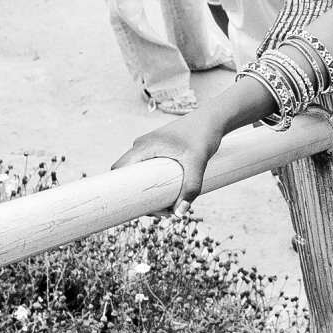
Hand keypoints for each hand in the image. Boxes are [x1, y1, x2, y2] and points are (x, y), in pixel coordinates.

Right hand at [111, 113, 227, 205]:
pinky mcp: (157, 149)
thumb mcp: (198, 163)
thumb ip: (191, 188)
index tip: (139, 207)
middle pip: (128, 175)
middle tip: (161, 209)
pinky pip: (147, 169)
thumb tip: (180, 213)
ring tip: (168, 204)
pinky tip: (169, 192)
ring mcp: (148, 147)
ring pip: (139, 173)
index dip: (122, 190)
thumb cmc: (203, 136)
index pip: (119, 170)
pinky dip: (154, 182)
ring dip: (148, 190)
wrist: (212, 119)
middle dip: (140, 196)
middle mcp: (141, 146)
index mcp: (143, 146)